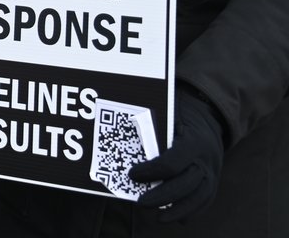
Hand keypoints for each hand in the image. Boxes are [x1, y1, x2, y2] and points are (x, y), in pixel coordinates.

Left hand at [130, 90, 226, 220]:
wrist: (207, 114)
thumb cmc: (179, 113)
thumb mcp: (166, 112)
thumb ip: (150, 124)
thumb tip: (117, 129)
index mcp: (194, 140)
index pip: (173, 162)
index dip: (151, 171)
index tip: (132, 174)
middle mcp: (207, 159)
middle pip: (187, 184)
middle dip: (163, 196)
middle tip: (140, 203)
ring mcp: (213, 171)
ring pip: (200, 197)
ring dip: (178, 210)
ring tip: (159, 219)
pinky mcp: (214, 179)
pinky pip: (205, 199)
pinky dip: (191, 210)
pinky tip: (175, 217)